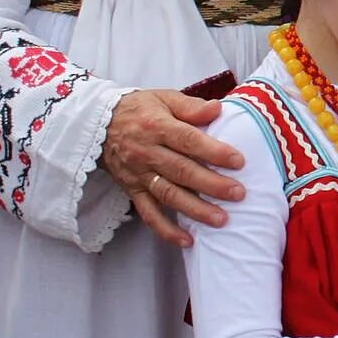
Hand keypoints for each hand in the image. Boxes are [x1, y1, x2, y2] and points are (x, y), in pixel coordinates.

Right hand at [100, 89, 245, 248]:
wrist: (99, 123)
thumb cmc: (139, 109)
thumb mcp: (164, 98)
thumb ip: (191, 106)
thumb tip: (218, 109)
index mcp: (157, 127)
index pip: (189, 141)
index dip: (214, 152)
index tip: (238, 161)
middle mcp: (147, 153)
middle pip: (182, 171)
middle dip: (212, 185)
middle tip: (238, 194)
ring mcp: (138, 175)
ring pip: (169, 195)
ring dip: (195, 210)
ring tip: (221, 219)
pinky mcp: (132, 190)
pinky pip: (149, 213)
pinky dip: (166, 229)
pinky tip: (188, 240)